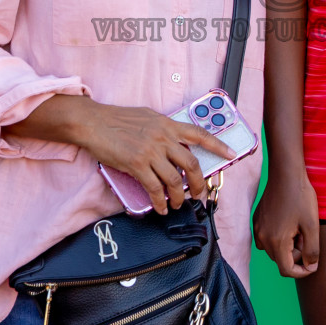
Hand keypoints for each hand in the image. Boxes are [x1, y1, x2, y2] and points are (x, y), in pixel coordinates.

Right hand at [77, 103, 232, 214]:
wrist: (94, 122)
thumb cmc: (117, 119)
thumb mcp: (148, 117)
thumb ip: (163, 130)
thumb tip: (174, 144)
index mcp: (168, 124)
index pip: (199, 134)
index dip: (218, 145)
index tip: (231, 154)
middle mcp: (163, 137)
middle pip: (191, 164)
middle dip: (198, 183)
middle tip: (199, 194)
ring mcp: (150, 151)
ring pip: (175, 180)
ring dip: (179, 197)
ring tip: (177, 204)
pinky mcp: (137, 164)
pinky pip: (155, 188)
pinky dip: (160, 201)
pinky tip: (161, 207)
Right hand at [253, 166, 318, 277]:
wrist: (286, 173)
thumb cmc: (301, 197)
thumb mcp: (312, 225)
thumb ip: (312, 250)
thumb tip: (310, 266)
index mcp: (277, 242)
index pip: (287, 270)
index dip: (302, 271)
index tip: (313, 263)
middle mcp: (263, 238)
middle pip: (280, 260)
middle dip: (296, 256)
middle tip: (306, 237)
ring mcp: (258, 228)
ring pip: (273, 250)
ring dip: (287, 247)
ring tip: (298, 230)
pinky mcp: (257, 220)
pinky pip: (266, 238)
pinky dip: (278, 238)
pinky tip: (288, 224)